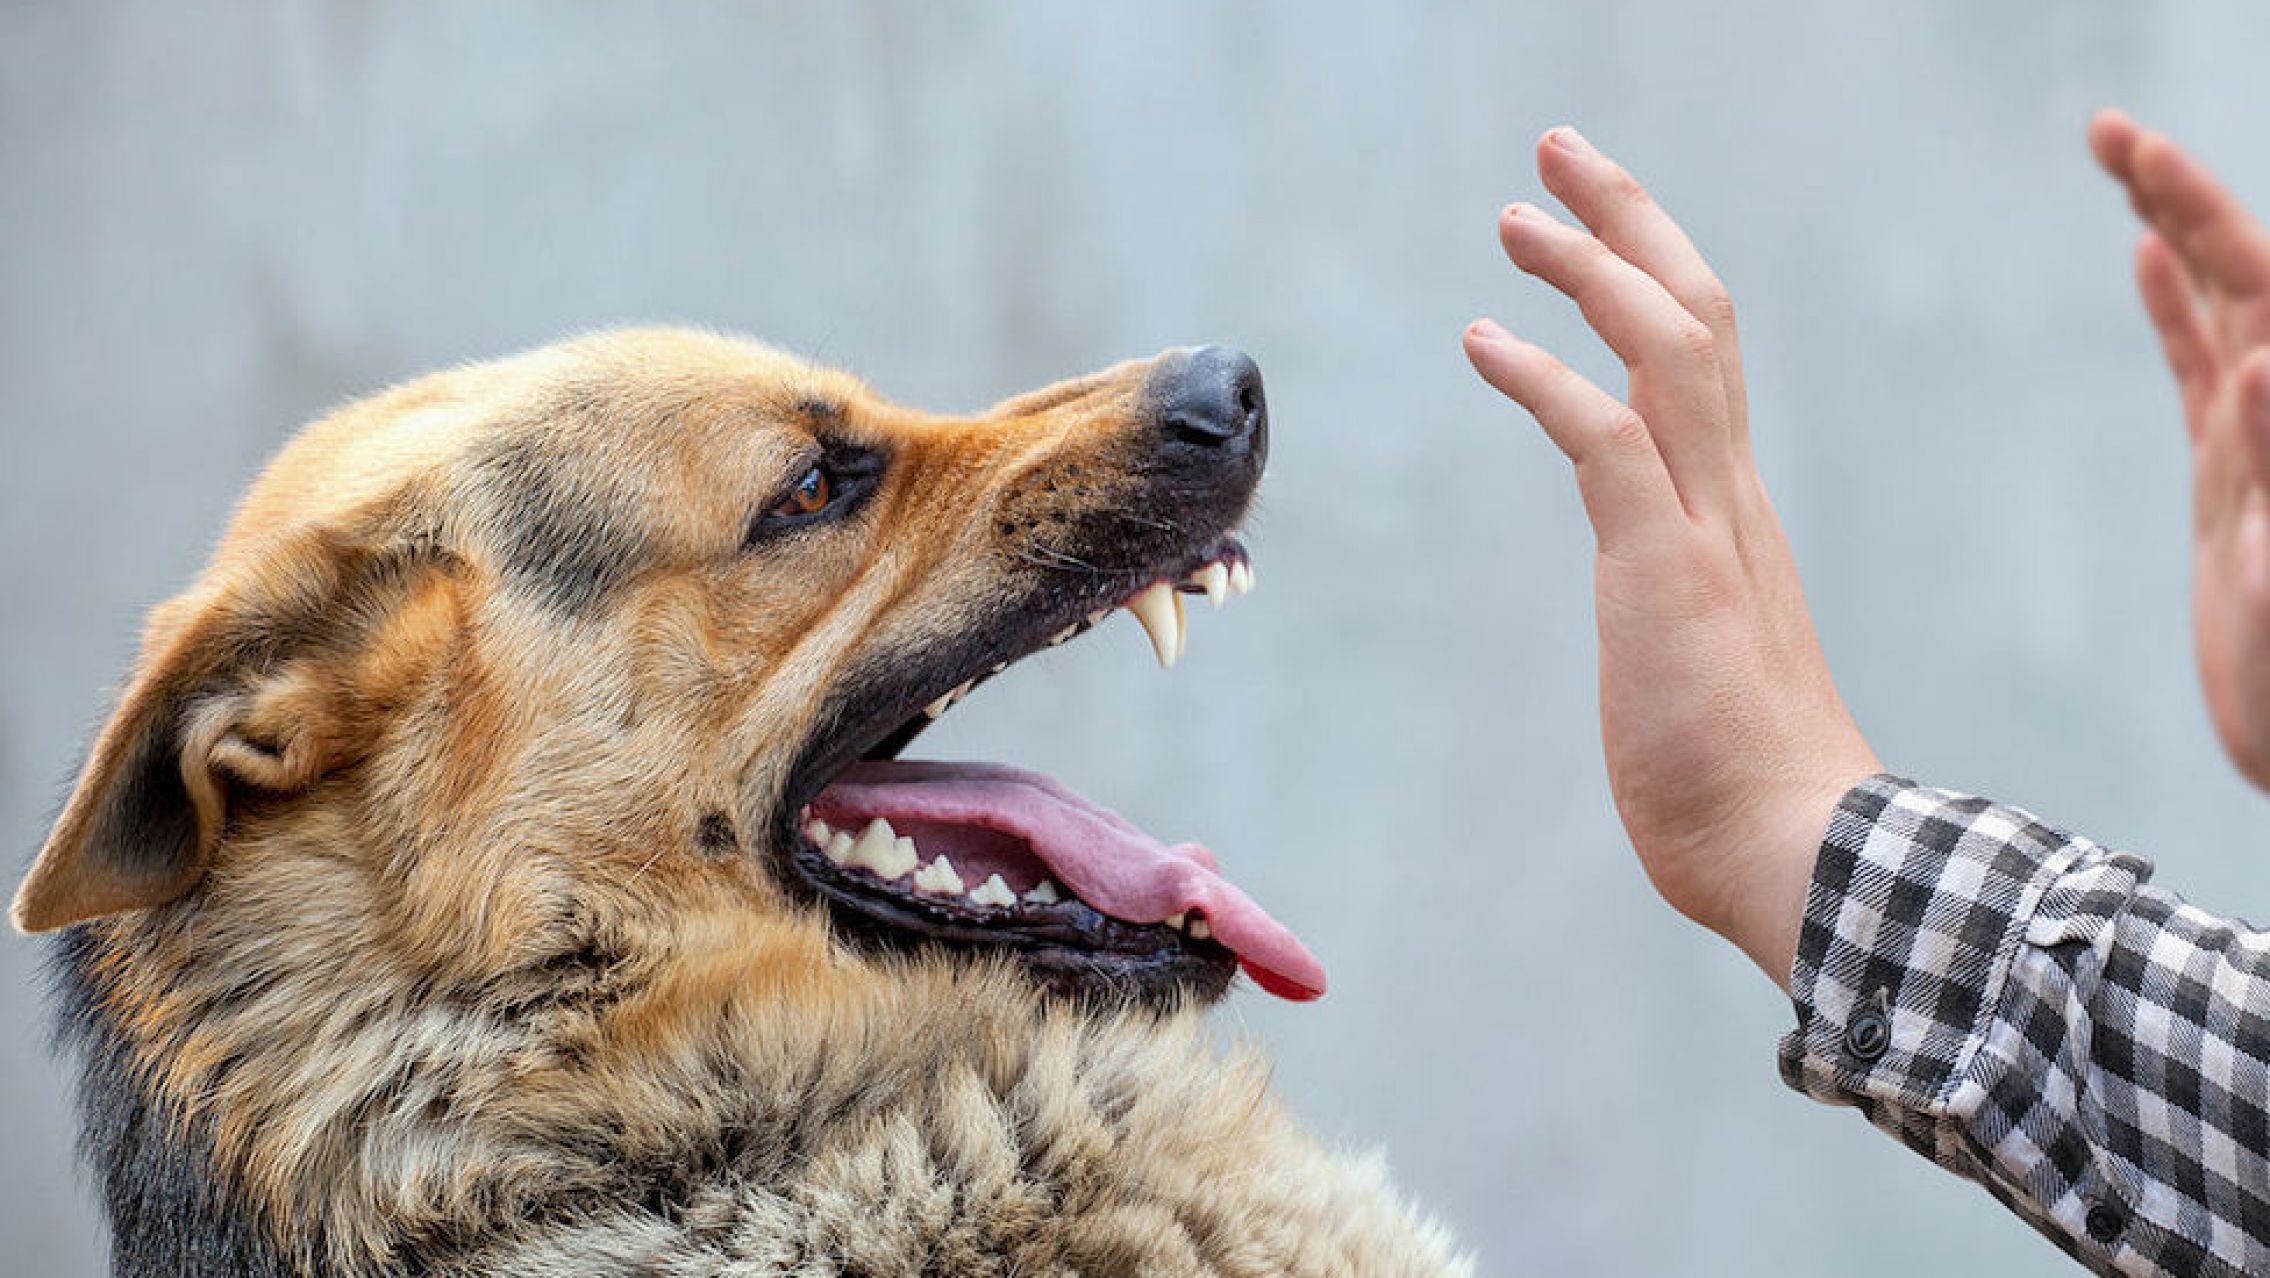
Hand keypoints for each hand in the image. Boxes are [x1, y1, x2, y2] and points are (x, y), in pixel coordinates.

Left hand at [1463, 128, 1879, 988]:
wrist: (1799, 857)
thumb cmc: (1744, 789)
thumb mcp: (1700, 672)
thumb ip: (1681, 624)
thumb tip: (1662, 644)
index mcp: (1733, 514)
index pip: (1704, 360)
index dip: (1652, 277)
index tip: (1596, 228)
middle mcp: (1730, 498)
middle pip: (1695, 314)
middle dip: (1629, 222)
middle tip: (1560, 155)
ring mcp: (1705, 528)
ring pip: (1666, 347)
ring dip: (1591, 267)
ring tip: (1516, 215)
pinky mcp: (1665, 570)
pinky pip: (1605, 438)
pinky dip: (1544, 376)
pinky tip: (1484, 338)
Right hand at [2090, 111, 2269, 791]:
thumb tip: (2266, 354)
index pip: (2266, 286)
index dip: (2205, 211)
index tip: (2134, 156)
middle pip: (2244, 270)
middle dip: (2178, 193)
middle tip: (2104, 131)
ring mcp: (2261, 442)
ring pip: (2221, 305)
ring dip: (2173, 231)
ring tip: (2118, 163)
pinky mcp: (2229, 480)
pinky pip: (2200, 370)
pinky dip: (2174, 310)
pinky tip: (2141, 266)